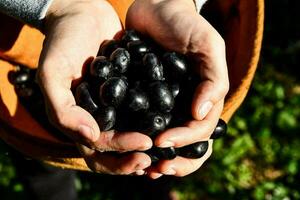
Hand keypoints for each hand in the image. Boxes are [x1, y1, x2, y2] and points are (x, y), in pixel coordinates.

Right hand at [37, 0, 151, 174]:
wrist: (81, 14)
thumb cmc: (62, 42)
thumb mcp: (51, 73)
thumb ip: (63, 109)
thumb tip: (90, 137)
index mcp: (78, 120)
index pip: (100, 148)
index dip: (121, 154)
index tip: (145, 145)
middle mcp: (98, 118)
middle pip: (116, 151)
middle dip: (135, 158)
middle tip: (158, 156)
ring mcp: (115, 106)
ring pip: (131, 136)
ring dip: (148, 147)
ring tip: (168, 147)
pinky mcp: (129, 91)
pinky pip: (142, 111)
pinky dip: (154, 121)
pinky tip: (173, 122)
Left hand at [126, 0, 228, 177]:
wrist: (153, 6)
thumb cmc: (183, 23)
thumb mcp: (207, 44)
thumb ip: (213, 79)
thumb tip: (201, 114)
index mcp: (202, 95)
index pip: (199, 128)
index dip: (185, 140)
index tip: (164, 143)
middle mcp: (184, 102)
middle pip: (184, 140)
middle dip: (172, 157)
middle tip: (154, 169)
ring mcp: (163, 101)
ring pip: (162, 135)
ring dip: (153, 155)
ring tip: (140, 166)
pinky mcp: (141, 95)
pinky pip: (140, 120)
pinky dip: (135, 135)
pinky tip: (124, 144)